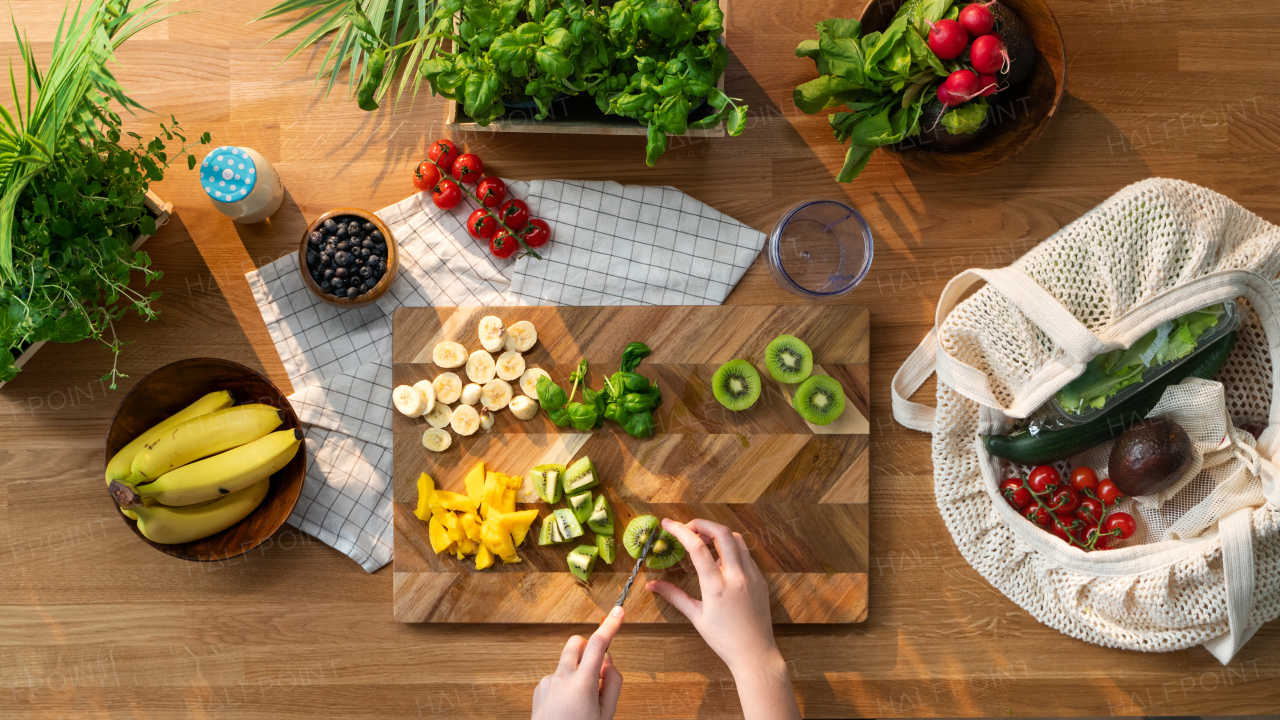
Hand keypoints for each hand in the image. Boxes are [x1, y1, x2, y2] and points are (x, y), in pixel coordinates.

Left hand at [531, 606, 623, 719]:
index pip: (598, 645)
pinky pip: (556, 677)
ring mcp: (547, 682)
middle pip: (576, 642)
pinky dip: (565, 684)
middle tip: (597, 669)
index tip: (618, 611)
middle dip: (588, 647)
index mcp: (582, 684)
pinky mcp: (539, 689)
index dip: (610, 626)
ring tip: (580, 702)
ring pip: (567, 663)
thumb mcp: (607, 713)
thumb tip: (606, 661)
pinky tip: (567, 707)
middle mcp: (562, 678)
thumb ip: (611, 682)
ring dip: (577, 671)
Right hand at [647, 519, 800, 719]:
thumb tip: (651, 585)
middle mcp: (737, 576)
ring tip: (703, 542)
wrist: (755, 653)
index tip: (667, 523)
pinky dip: (731, 547)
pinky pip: (746, 553)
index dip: (680, 530)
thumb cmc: (724, 639)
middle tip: (687, 528)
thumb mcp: (696, 617)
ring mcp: (752, 576)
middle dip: (702, 523)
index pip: (697, 547)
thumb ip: (674, 596)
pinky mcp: (760, 579)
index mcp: (717, 586)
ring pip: (737, 539)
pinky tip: (720, 559)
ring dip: (718, 533)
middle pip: (722, 533)